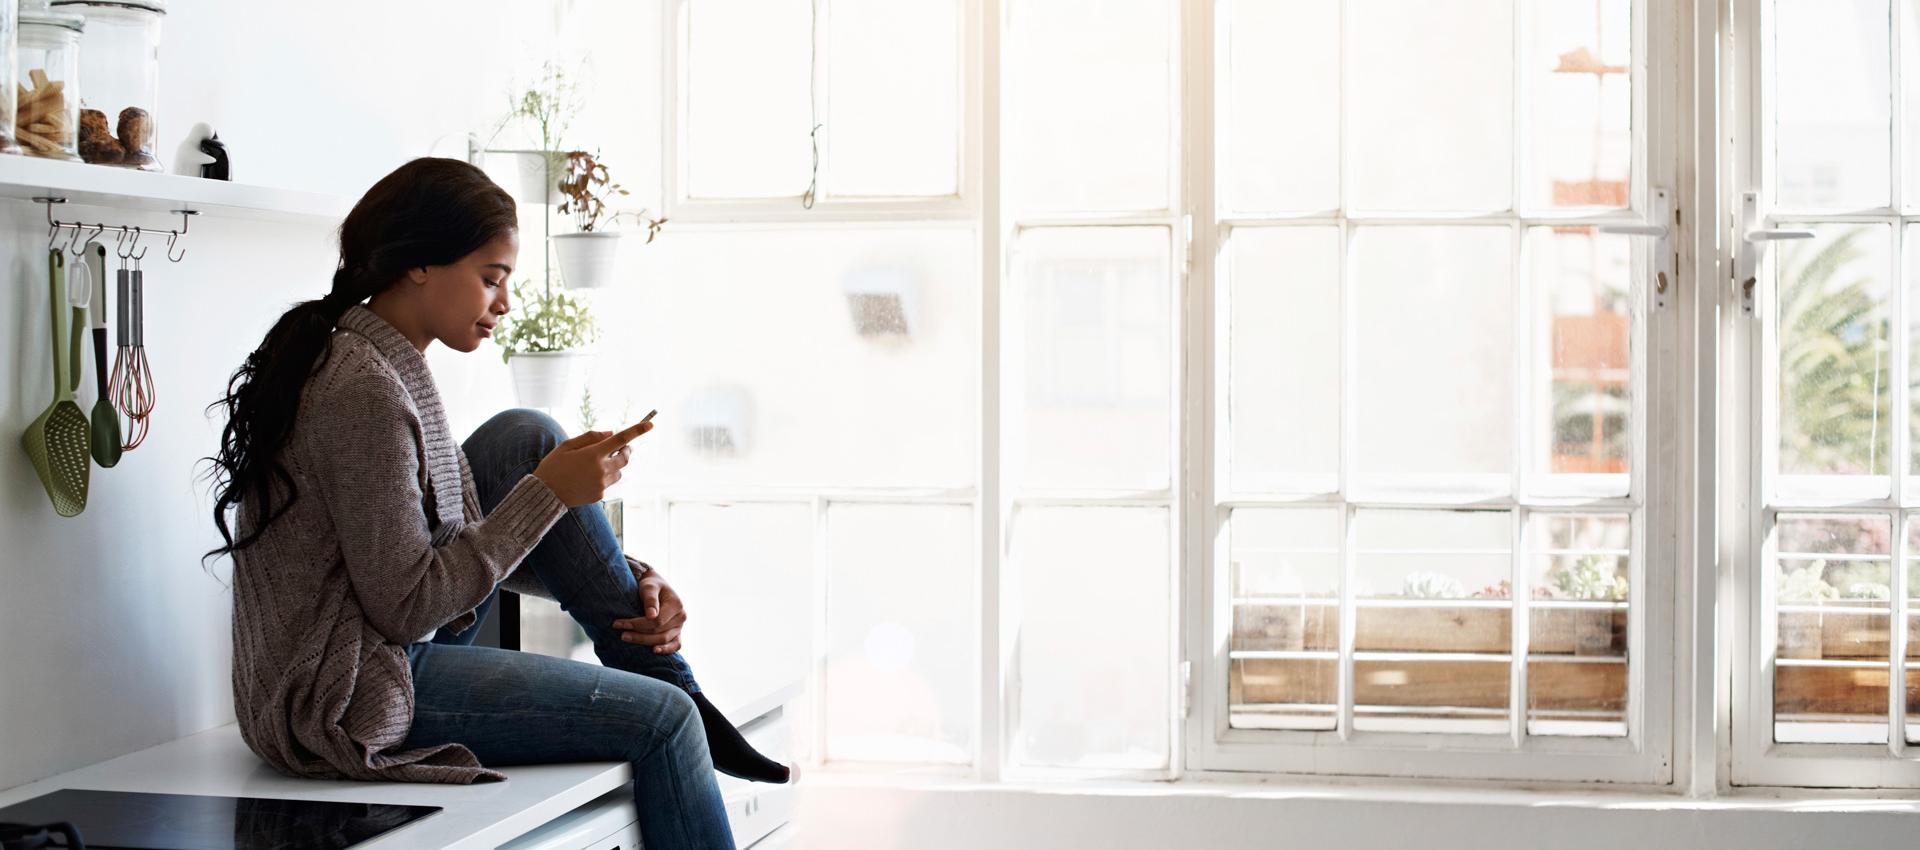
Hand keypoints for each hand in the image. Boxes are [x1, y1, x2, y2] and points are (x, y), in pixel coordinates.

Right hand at [530, 419, 652, 506]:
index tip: (650, 424)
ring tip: (595, 465)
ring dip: (614, 465)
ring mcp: (601, 484)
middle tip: (620, 448)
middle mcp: (601, 469)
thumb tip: (610, 433)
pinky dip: (603, 478)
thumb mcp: (567, 445)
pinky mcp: (599, 495)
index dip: (637, 430)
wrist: (545, 494)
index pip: (620, 439)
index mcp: (593, 454)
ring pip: (619, 472)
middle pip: (625, 458)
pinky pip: (608, 483)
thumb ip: (590, 437)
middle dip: (626, 451)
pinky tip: (586, 478)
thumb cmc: (554, 466)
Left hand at [612, 571, 685, 654]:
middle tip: (621, 634)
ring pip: (663, 640)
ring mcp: (680, 626)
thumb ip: (650, 599)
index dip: (637, 624)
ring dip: (644, 642)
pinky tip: (653, 651)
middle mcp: (681, 617)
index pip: (657, 621)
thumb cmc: (652, 585)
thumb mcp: (649, 587)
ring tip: (627, 638)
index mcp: (677, 605)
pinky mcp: (677, 633)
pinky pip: (675, 645)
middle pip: (659, 632)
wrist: (656, 587)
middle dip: (638, 634)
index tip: (619, 623)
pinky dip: (666, 650)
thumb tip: (652, 616)